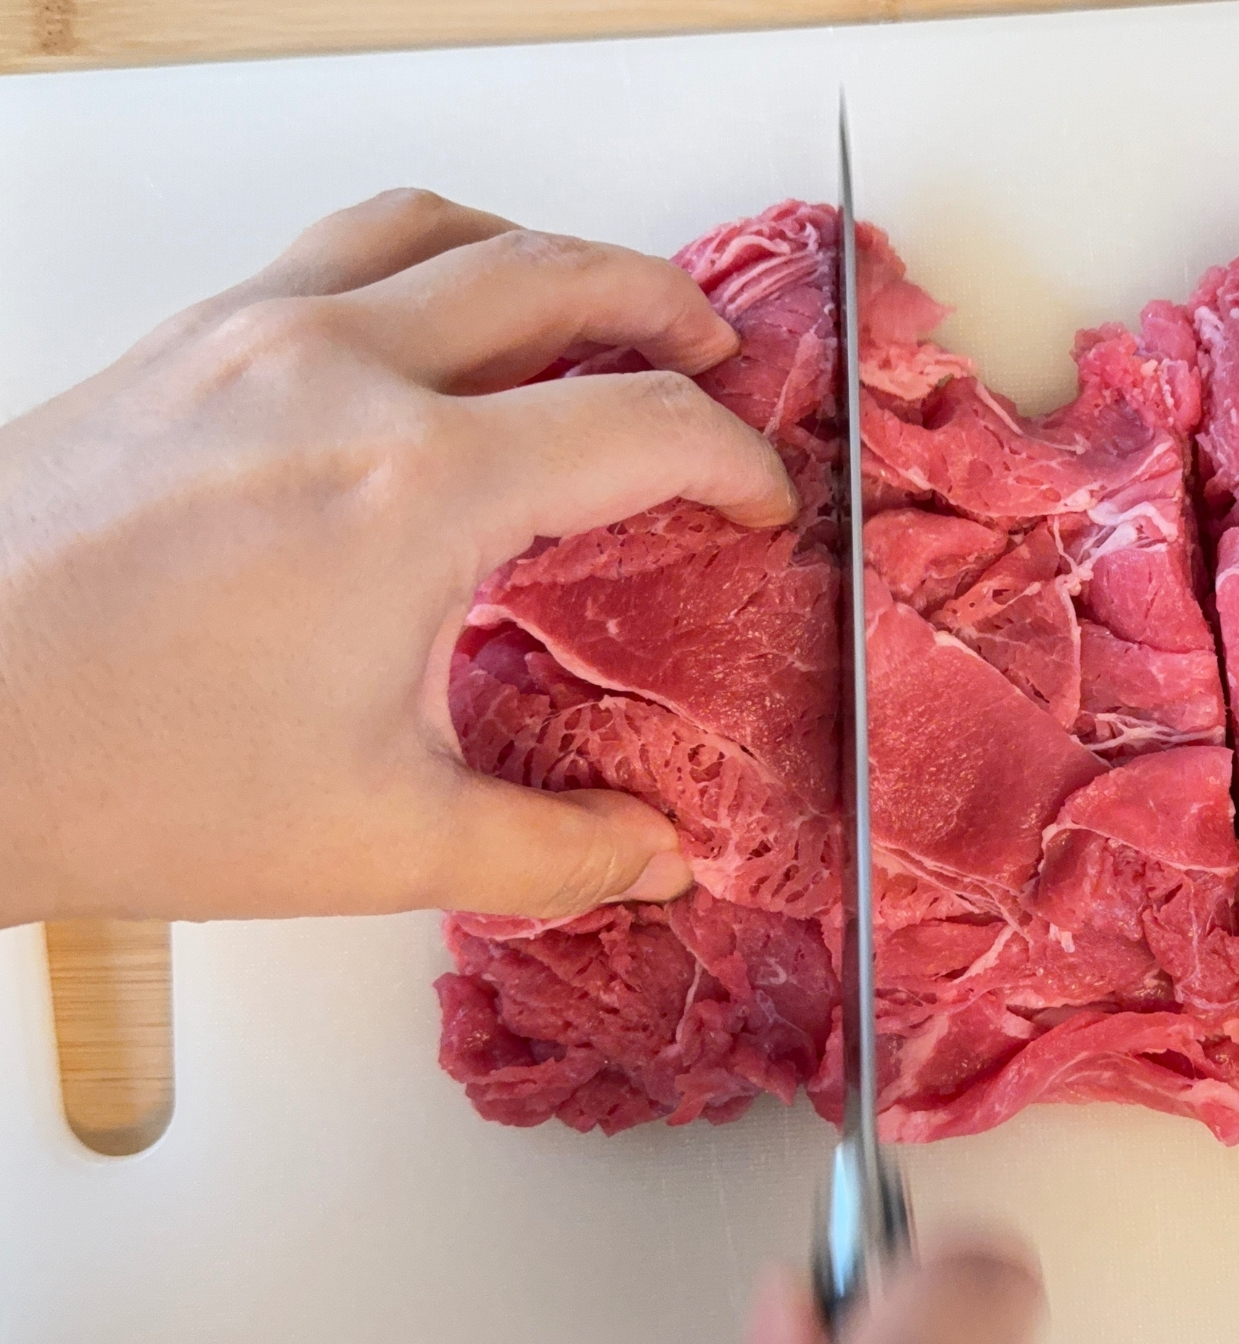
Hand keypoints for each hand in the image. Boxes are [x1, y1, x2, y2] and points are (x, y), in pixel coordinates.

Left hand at [0, 189, 795, 926]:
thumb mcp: (373, 841)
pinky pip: (336, 247)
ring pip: (440, 229)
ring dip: (545, 256)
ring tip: (596, 306)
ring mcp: (248, 337)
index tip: (756, 500)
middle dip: (669, 309)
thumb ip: (551, 848)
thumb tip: (654, 853)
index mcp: (414, 490)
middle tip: (718, 356)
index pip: (639, 425)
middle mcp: (338, 375)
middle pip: (558, 276)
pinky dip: (426, 259)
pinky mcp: (180, 342)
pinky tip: (431, 329)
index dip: (732, 460)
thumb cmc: (115, 774)